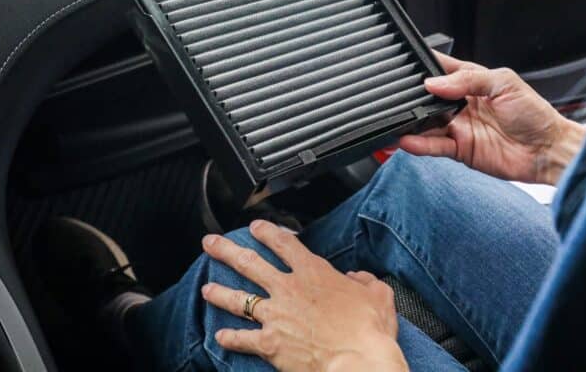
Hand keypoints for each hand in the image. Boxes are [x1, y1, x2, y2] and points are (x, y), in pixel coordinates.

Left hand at [201, 220, 407, 371]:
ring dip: (219, 292)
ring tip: (206, 288)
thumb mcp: (378, 295)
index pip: (285, 244)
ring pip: (239, 299)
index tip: (255, 227)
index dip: (267, 232)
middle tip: (210, 243)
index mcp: (314, 273)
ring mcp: (276, 316)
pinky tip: (219, 336)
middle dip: (226, 251)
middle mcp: (289, 289)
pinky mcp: (269, 344)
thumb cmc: (369, 330)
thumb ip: (366, 281)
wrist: (357, 361)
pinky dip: (229, 338)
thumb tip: (358, 278)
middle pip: (250, 263)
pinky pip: (242, 339)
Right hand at [400, 52, 585, 185]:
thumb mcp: (505, 83)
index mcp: (473, 81)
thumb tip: (435, 83)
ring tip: (398, 120)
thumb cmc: (535, 114)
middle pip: (428, 98)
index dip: (424, 67)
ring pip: (427, 123)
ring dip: (411, 123)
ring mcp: (460, 127)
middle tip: (400, 97)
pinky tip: (409, 140)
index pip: (442, 70)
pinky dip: (420, 144)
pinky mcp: (460, 149)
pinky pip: (434, 146)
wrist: (548, 150)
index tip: (408, 65)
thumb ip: (469, 79)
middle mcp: (462, 104)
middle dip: (413, 98)